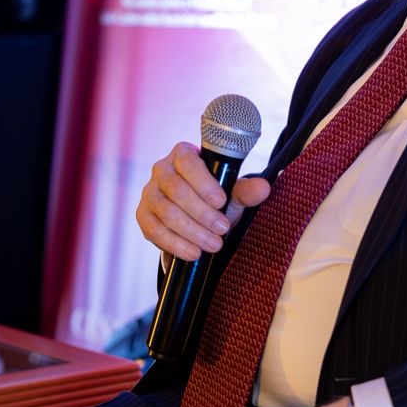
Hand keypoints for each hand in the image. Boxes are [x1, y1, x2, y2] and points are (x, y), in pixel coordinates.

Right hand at [136, 141, 269, 260]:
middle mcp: (161, 169)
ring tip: (214, 244)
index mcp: (182, 154)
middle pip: (176, 190)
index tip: (222, 202)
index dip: (203, 183)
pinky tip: (194, 253)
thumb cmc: (215, 199)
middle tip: (223, 229)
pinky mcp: (143, 215)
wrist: (198, 219)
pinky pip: (153, 231)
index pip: (187, 162)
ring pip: (166, 212)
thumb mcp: (232, 194)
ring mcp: (149, 193)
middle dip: (202, 213)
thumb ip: (246, 191)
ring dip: (192, 231)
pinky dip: (175, 244)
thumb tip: (263, 188)